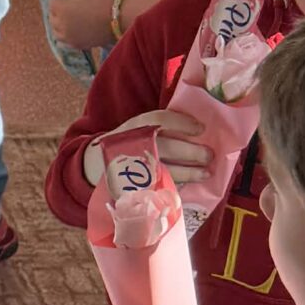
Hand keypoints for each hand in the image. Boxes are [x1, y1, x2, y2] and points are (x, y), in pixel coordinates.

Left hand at [47, 0, 115, 49]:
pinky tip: (74, 33)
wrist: (117, 20)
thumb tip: (71, 5)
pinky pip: (66, 42)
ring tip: (68, 23)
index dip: (58, 2)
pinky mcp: (77, 45)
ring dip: (59, 27)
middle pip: (52, 19)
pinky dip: (67, 37)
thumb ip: (74, 2)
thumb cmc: (103, 4)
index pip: (52, 4)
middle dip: (57, 14)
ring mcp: (68, 37)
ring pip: (56, 33)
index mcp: (63, 9)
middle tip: (65, 11)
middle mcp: (62, 24)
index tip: (64, 1)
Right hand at [86, 106, 210, 183]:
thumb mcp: (136, 128)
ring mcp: (134, 166)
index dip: (182, 123)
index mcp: (135, 126)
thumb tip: (197, 128)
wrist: (96, 164)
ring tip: (206, 172)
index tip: (200, 129)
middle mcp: (133, 143)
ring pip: (166, 168)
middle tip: (209, 154)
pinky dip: (178, 183)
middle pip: (166, 146)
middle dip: (191, 152)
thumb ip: (159, 127)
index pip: (160, 119)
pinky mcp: (135, 185)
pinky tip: (191, 182)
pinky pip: (160, 184)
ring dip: (190, 171)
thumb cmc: (127, 144)